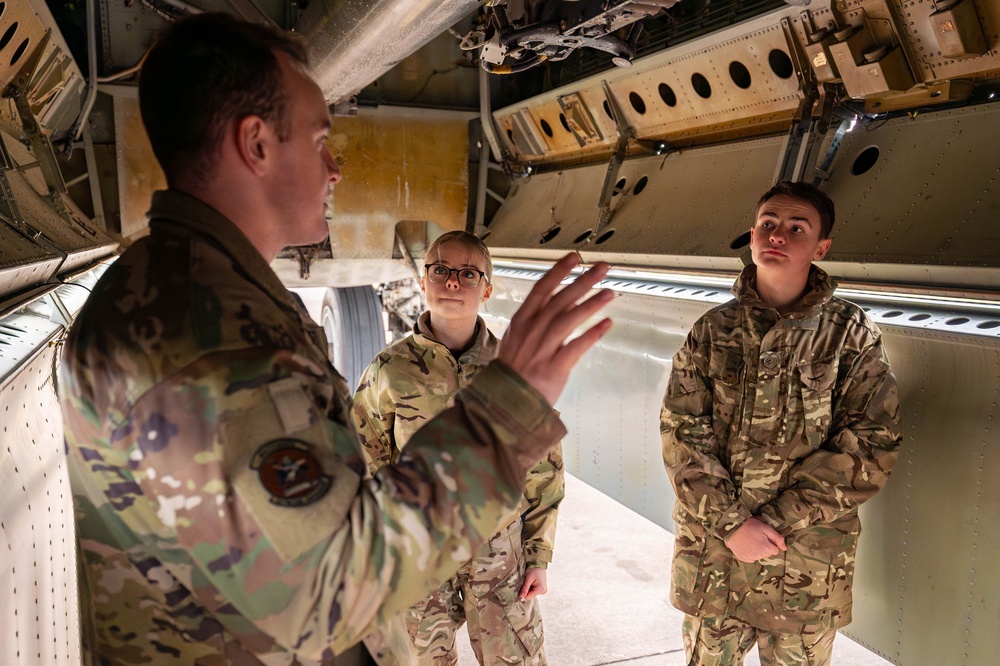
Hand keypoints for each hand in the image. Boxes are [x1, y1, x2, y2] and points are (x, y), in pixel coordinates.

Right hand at [498, 254, 612, 405]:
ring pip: (569, 320)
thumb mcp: (517, 338)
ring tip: (609, 292)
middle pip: (560, 300)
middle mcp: (532, 331)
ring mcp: (543, 348)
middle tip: (602, 268)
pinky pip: (576, 347)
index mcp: (522, 321)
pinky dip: (592, 334)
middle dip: (583, 281)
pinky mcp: (555, 367)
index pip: (542, 289)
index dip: (559, 272)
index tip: (574, 258)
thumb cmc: (514, 370)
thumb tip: (560, 302)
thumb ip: (536, 320)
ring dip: (591, 304)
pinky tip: (607, 324)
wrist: (505, 400)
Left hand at [519, 567, 547, 599]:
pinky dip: (531, 587)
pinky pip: (533, 591)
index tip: (521, 586)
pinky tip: (531, 582)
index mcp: (541, 589)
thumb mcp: (528, 578)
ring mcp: (543, 590)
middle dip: (526, 589)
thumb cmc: (534, 569)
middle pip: (530, 595)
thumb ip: (525, 588)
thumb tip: (521, 597)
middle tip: (526, 582)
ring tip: (529, 581)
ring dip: (528, 588)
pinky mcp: (542, 589)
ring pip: (531, 593)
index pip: (528, 597)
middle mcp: (543, 591)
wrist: (539, 563)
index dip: (523, 592)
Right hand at [724, 518, 786, 562]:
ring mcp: (750, 558)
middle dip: (765, 547)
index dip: (771, 542)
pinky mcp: (742, 558)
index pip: (775, 550)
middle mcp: (759, 556)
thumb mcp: (766, 528)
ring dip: (757, 550)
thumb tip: (785, 548)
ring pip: (759, 556)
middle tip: (757, 537)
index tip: (764, 536)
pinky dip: (750, 553)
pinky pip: (751, 558)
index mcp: (766, 549)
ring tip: (750, 540)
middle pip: (767, 554)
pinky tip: (745, 545)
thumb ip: (778, 539)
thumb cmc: (750, 525)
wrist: (732, 527)